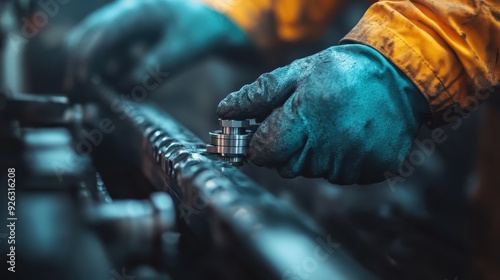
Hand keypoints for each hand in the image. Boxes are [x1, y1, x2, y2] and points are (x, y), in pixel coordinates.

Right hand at [65, 0, 248, 90]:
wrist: (205, 21)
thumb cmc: (195, 32)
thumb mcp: (180, 51)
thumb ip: (154, 68)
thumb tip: (127, 87)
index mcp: (137, 12)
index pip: (104, 33)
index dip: (90, 57)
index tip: (84, 80)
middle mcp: (122, 14)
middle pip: (86, 36)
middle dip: (79, 65)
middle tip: (80, 94)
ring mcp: (118, 24)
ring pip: (89, 44)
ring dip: (89, 69)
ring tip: (96, 96)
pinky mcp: (120, 36)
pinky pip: (102, 53)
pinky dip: (102, 70)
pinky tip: (113, 88)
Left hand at [217, 44, 429, 183]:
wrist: (397, 76)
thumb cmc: (343, 72)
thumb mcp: (298, 73)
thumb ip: (259, 94)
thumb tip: (226, 111)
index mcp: (308, 114)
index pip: (265, 150)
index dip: (260, 144)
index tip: (266, 134)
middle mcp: (332, 142)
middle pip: (286, 166)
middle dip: (287, 149)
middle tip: (304, 125)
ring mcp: (355, 159)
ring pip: (313, 172)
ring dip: (314, 155)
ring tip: (330, 127)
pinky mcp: (374, 168)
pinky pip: (340, 176)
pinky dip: (338, 161)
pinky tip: (348, 138)